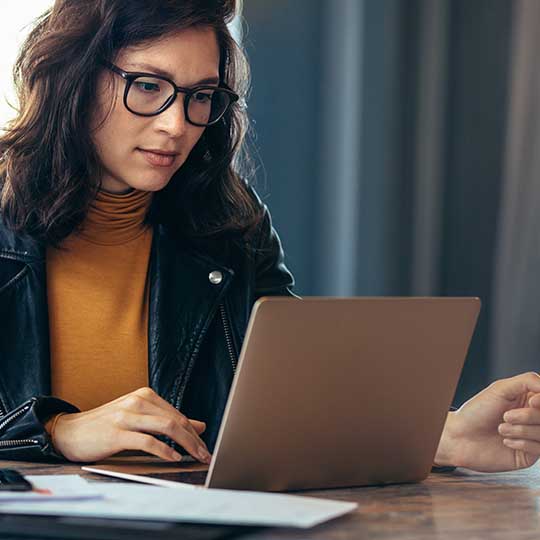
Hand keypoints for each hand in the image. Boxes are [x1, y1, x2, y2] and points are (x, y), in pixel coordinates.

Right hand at [50, 387, 211, 463]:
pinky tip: (173, 458)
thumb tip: (199, 425)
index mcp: (145, 396)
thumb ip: (166, 420)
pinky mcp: (117, 433)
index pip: (178, 414)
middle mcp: (138, 401)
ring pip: (166, 427)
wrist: (68, 431)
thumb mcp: (138, 418)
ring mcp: (127, 416)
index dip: (194, 432)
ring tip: (195, 457)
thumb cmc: (105, 426)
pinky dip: (164, 450)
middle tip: (206, 454)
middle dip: (194, 439)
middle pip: (176, 420)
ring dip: (186, 444)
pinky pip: (147, 441)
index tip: (205, 446)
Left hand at [435, 372, 539, 471]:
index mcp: (527, 400)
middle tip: (506, 416)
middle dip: (527, 416)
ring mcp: (531, 436)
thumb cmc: (476, 412)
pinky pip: (539, 449)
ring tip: (501, 429)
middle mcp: (532, 418)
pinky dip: (520, 443)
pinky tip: (505, 441)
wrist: (460, 437)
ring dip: (520, 430)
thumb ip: (527, 381)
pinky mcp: (529, 454)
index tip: (532, 402)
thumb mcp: (500, 389)